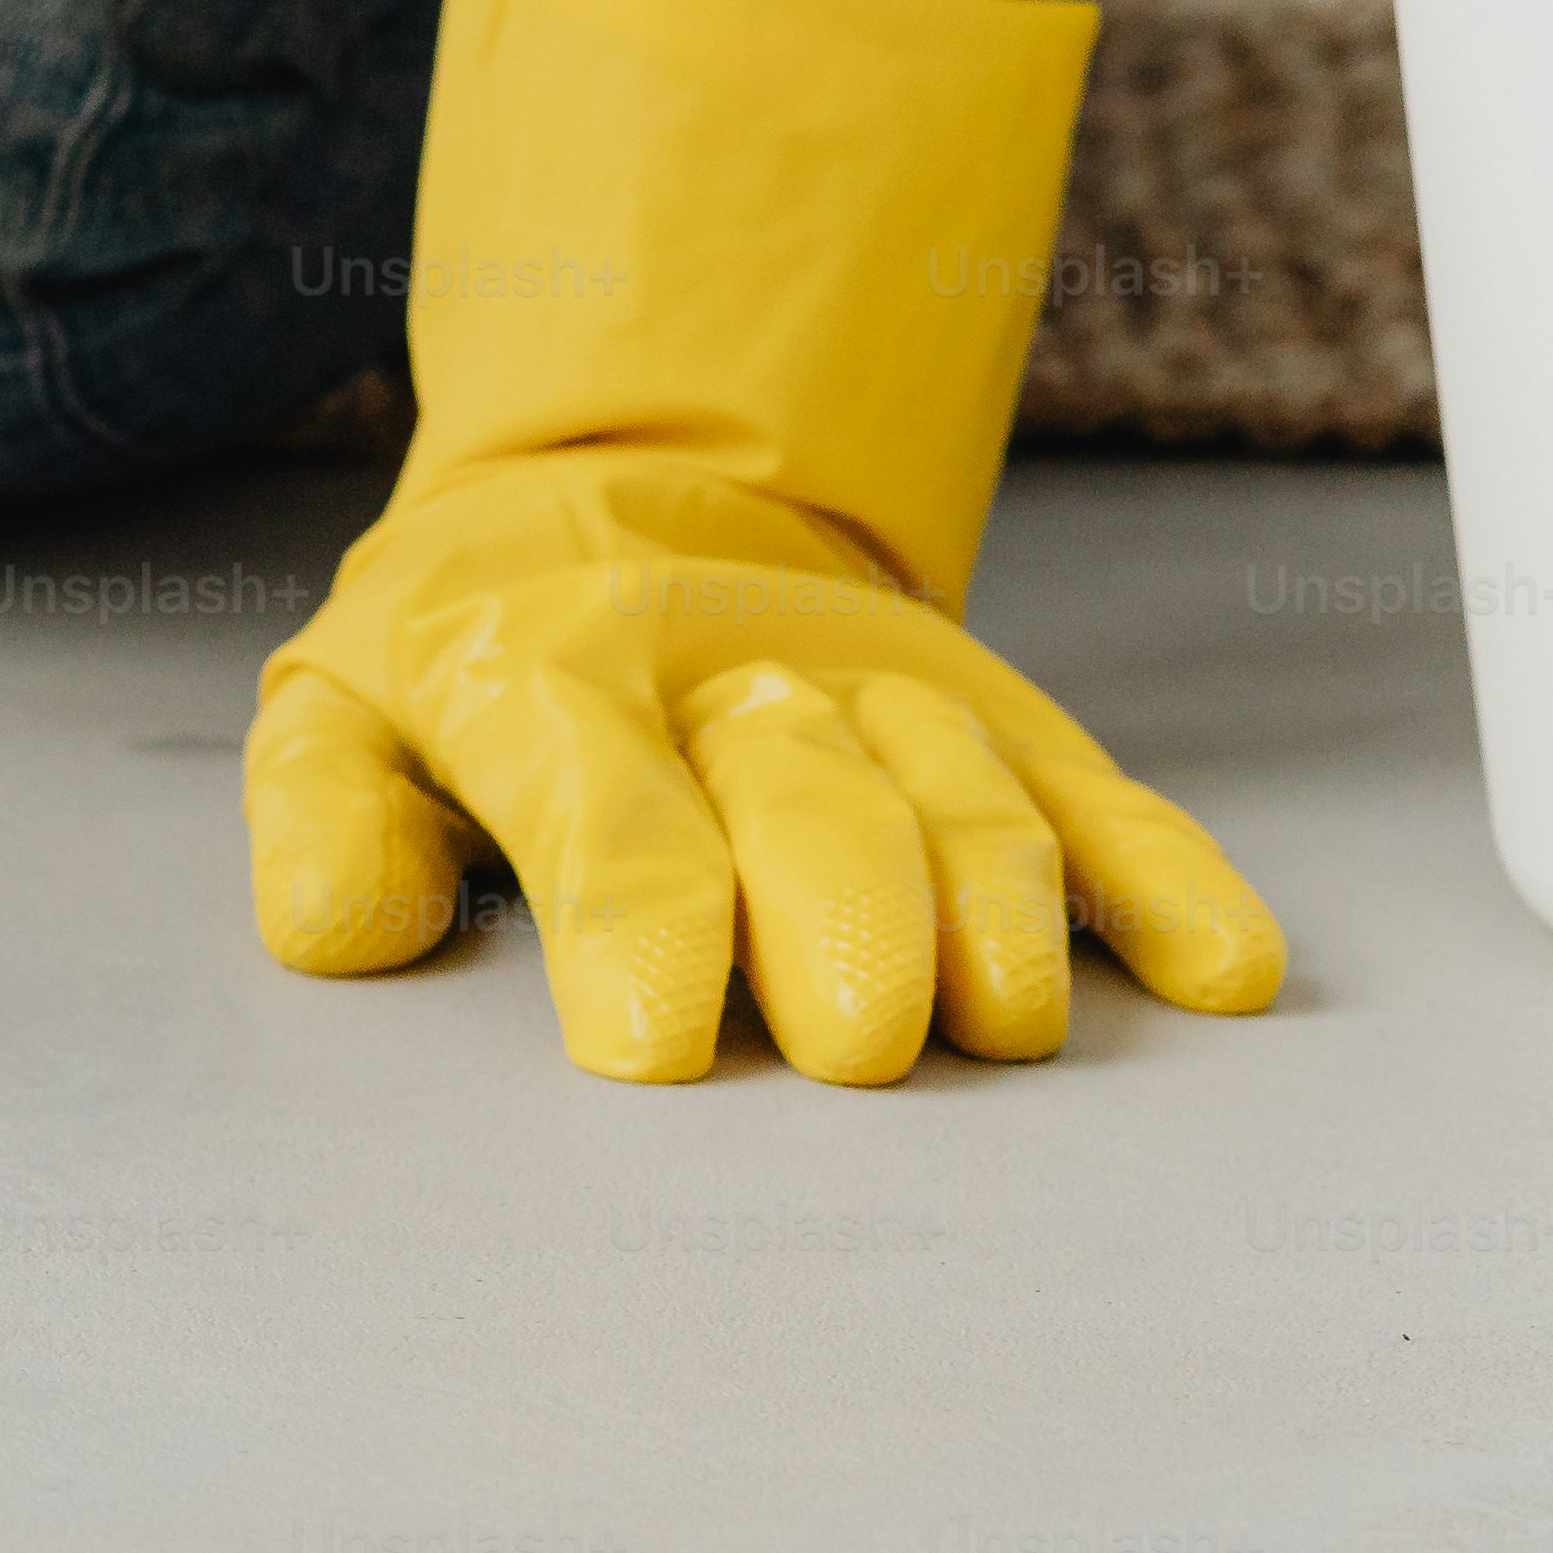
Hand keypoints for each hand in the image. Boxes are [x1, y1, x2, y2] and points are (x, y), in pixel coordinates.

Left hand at [251, 448, 1276, 1081]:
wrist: (620, 500)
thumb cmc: (463, 662)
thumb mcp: (342, 714)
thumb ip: (327, 823)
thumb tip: (348, 935)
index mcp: (553, 677)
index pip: (606, 813)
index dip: (638, 925)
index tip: (658, 1052)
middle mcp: (737, 676)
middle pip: (812, 802)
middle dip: (843, 918)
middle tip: (861, 1049)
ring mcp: (887, 693)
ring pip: (964, 793)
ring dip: (999, 904)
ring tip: (1015, 1029)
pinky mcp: (998, 719)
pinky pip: (1095, 796)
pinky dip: (1168, 880)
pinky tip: (1225, 973)